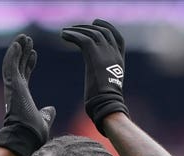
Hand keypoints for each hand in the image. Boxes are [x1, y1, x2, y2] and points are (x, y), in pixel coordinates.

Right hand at [0, 34, 55, 155]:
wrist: (26, 138)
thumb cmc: (33, 135)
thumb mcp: (44, 120)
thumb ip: (46, 114)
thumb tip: (51, 109)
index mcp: (23, 97)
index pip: (25, 76)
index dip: (29, 64)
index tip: (35, 54)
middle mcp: (16, 90)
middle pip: (18, 66)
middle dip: (23, 53)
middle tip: (28, 40)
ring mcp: (13, 87)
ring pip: (13, 63)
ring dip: (18, 49)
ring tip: (24, 37)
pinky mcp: (12, 85)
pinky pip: (10, 66)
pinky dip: (13, 54)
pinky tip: (18, 44)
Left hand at [62, 19, 128, 135]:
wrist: (107, 104)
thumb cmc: (106, 102)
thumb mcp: (108, 86)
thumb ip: (104, 78)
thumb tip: (97, 84)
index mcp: (120, 61)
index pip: (118, 38)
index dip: (108, 28)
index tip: (96, 24)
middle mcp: (114, 54)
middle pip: (103, 32)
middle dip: (89, 27)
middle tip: (76, 27)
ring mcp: (105, 53)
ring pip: (92, 33)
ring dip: (77, 30)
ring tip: (65, 32)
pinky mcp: (94, 55)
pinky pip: (83, 38)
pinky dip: (72, 35)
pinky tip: (63, 36)